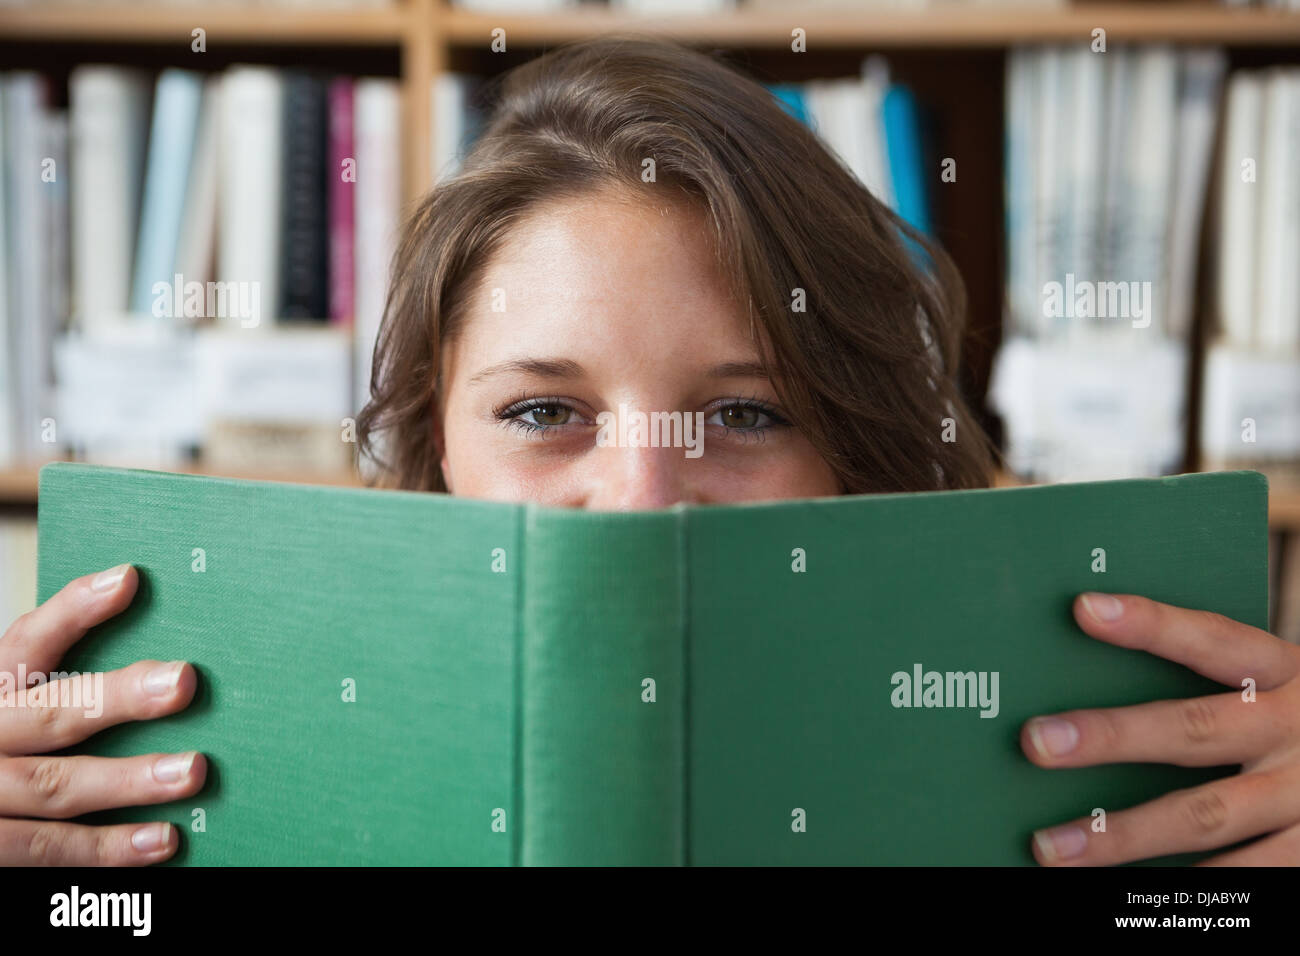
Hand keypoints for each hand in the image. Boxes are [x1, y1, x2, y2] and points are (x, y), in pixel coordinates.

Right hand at [0, 564, 204, 864]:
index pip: (27, 643)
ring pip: (53, 787)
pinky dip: (105, 848)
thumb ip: (61, 683)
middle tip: (183, 682)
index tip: (127, 579)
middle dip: (117, 699)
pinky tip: (161, 840)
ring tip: (192, 770)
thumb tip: (144, 617)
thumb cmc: (2, 746)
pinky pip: (45, 850)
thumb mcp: (12, 703)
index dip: (73, 610)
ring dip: (127, 781)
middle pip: (49, 716)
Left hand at [1022, 592, 1299, 864]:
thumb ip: (1214, 680)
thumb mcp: (1282, 685)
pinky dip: (1186, 886)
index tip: (1086, 609)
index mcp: (1287, 673)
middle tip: (1038, 742)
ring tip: (1053, 847)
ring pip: (1205, 816)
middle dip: (1112, 737)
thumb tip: (1100, 653)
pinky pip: (1245, 874)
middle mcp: (1297, 730)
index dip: (1153, 625)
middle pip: (1195, 730)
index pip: (1215, 640)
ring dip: (1122, 835)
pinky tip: (1129, 895)